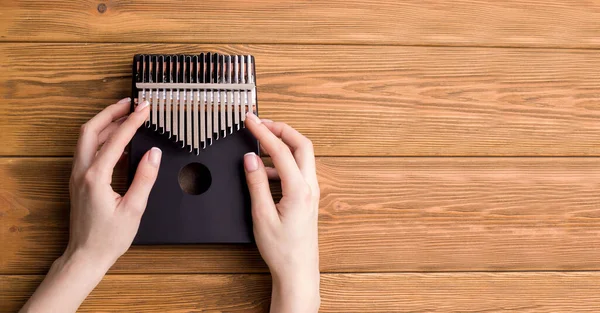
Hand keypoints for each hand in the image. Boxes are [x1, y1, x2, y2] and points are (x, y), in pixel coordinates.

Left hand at [20, 98, 159, 312]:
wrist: (86, 256)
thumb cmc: (109, 237)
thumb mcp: (134, 208)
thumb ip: (144, 177)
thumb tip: (153, 153)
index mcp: (96, 177)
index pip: (116, 140)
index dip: (132, 121)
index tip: (145, 108)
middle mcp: (82, 172)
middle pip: (91, 130)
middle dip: (111, 112)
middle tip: (130, 102)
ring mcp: (78, 176)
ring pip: (86, 139)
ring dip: (105, 123)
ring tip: (126, 116)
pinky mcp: (79, 181)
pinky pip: (88, 151)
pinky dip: (102, 138)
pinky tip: (118, 141)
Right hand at [243, 112, 320, 312]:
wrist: (298, 271)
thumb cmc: (282, 249)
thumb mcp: (262, 216)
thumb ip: (256, 183)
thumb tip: (251, 158)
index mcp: (298, 190)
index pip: (281, 150)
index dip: (263, 131)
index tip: (250, 120)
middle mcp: (310, 187)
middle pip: (302, 144)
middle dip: (281, 129)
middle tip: (261, 123)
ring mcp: (312, 191)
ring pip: (302, 156)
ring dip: (283, 145)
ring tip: (260, 144)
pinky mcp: (308, 197)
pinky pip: (298, 170)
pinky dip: (283, 162)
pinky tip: (265, 172)